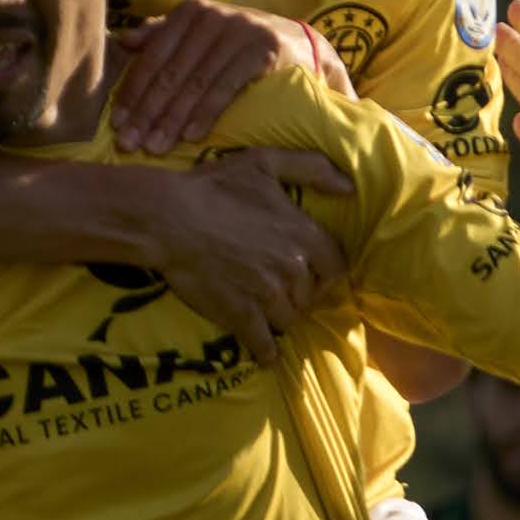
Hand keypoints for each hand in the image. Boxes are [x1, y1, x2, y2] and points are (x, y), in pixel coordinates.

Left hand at [109, 0, 349, 151]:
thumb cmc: (239, 45)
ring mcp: (239, 30)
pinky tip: (191, 136)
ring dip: (172, 118)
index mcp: (190, 11)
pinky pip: (225, 86)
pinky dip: (206, 112)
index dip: (133, 92)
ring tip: (155, 147)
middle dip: (147, 111)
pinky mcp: (262, 50)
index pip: (153, 56)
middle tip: (129, 143)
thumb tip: (124, 42)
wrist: (299, 46)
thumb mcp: (202, 35)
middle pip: (171, 71)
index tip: (117, 124)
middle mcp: (212, 16)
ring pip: (195, 81)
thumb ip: (164, 36)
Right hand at [120, 152, 351, 362]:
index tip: (312, 272)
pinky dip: (265, 351)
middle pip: (310, 295)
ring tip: (267, 312)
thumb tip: (349, 186)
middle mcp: (292, 268)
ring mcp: (267, 295)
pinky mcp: (241, 314)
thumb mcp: (265, 162)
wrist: (169, 219)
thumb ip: (312, 168)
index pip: (335, 266)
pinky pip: (263, 342)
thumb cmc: (214, 187)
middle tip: (281, 290)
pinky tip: (265, 356)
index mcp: (302, 234)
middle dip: (298, 293)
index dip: (324, 270)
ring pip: (288, 318)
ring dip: (279, 316)